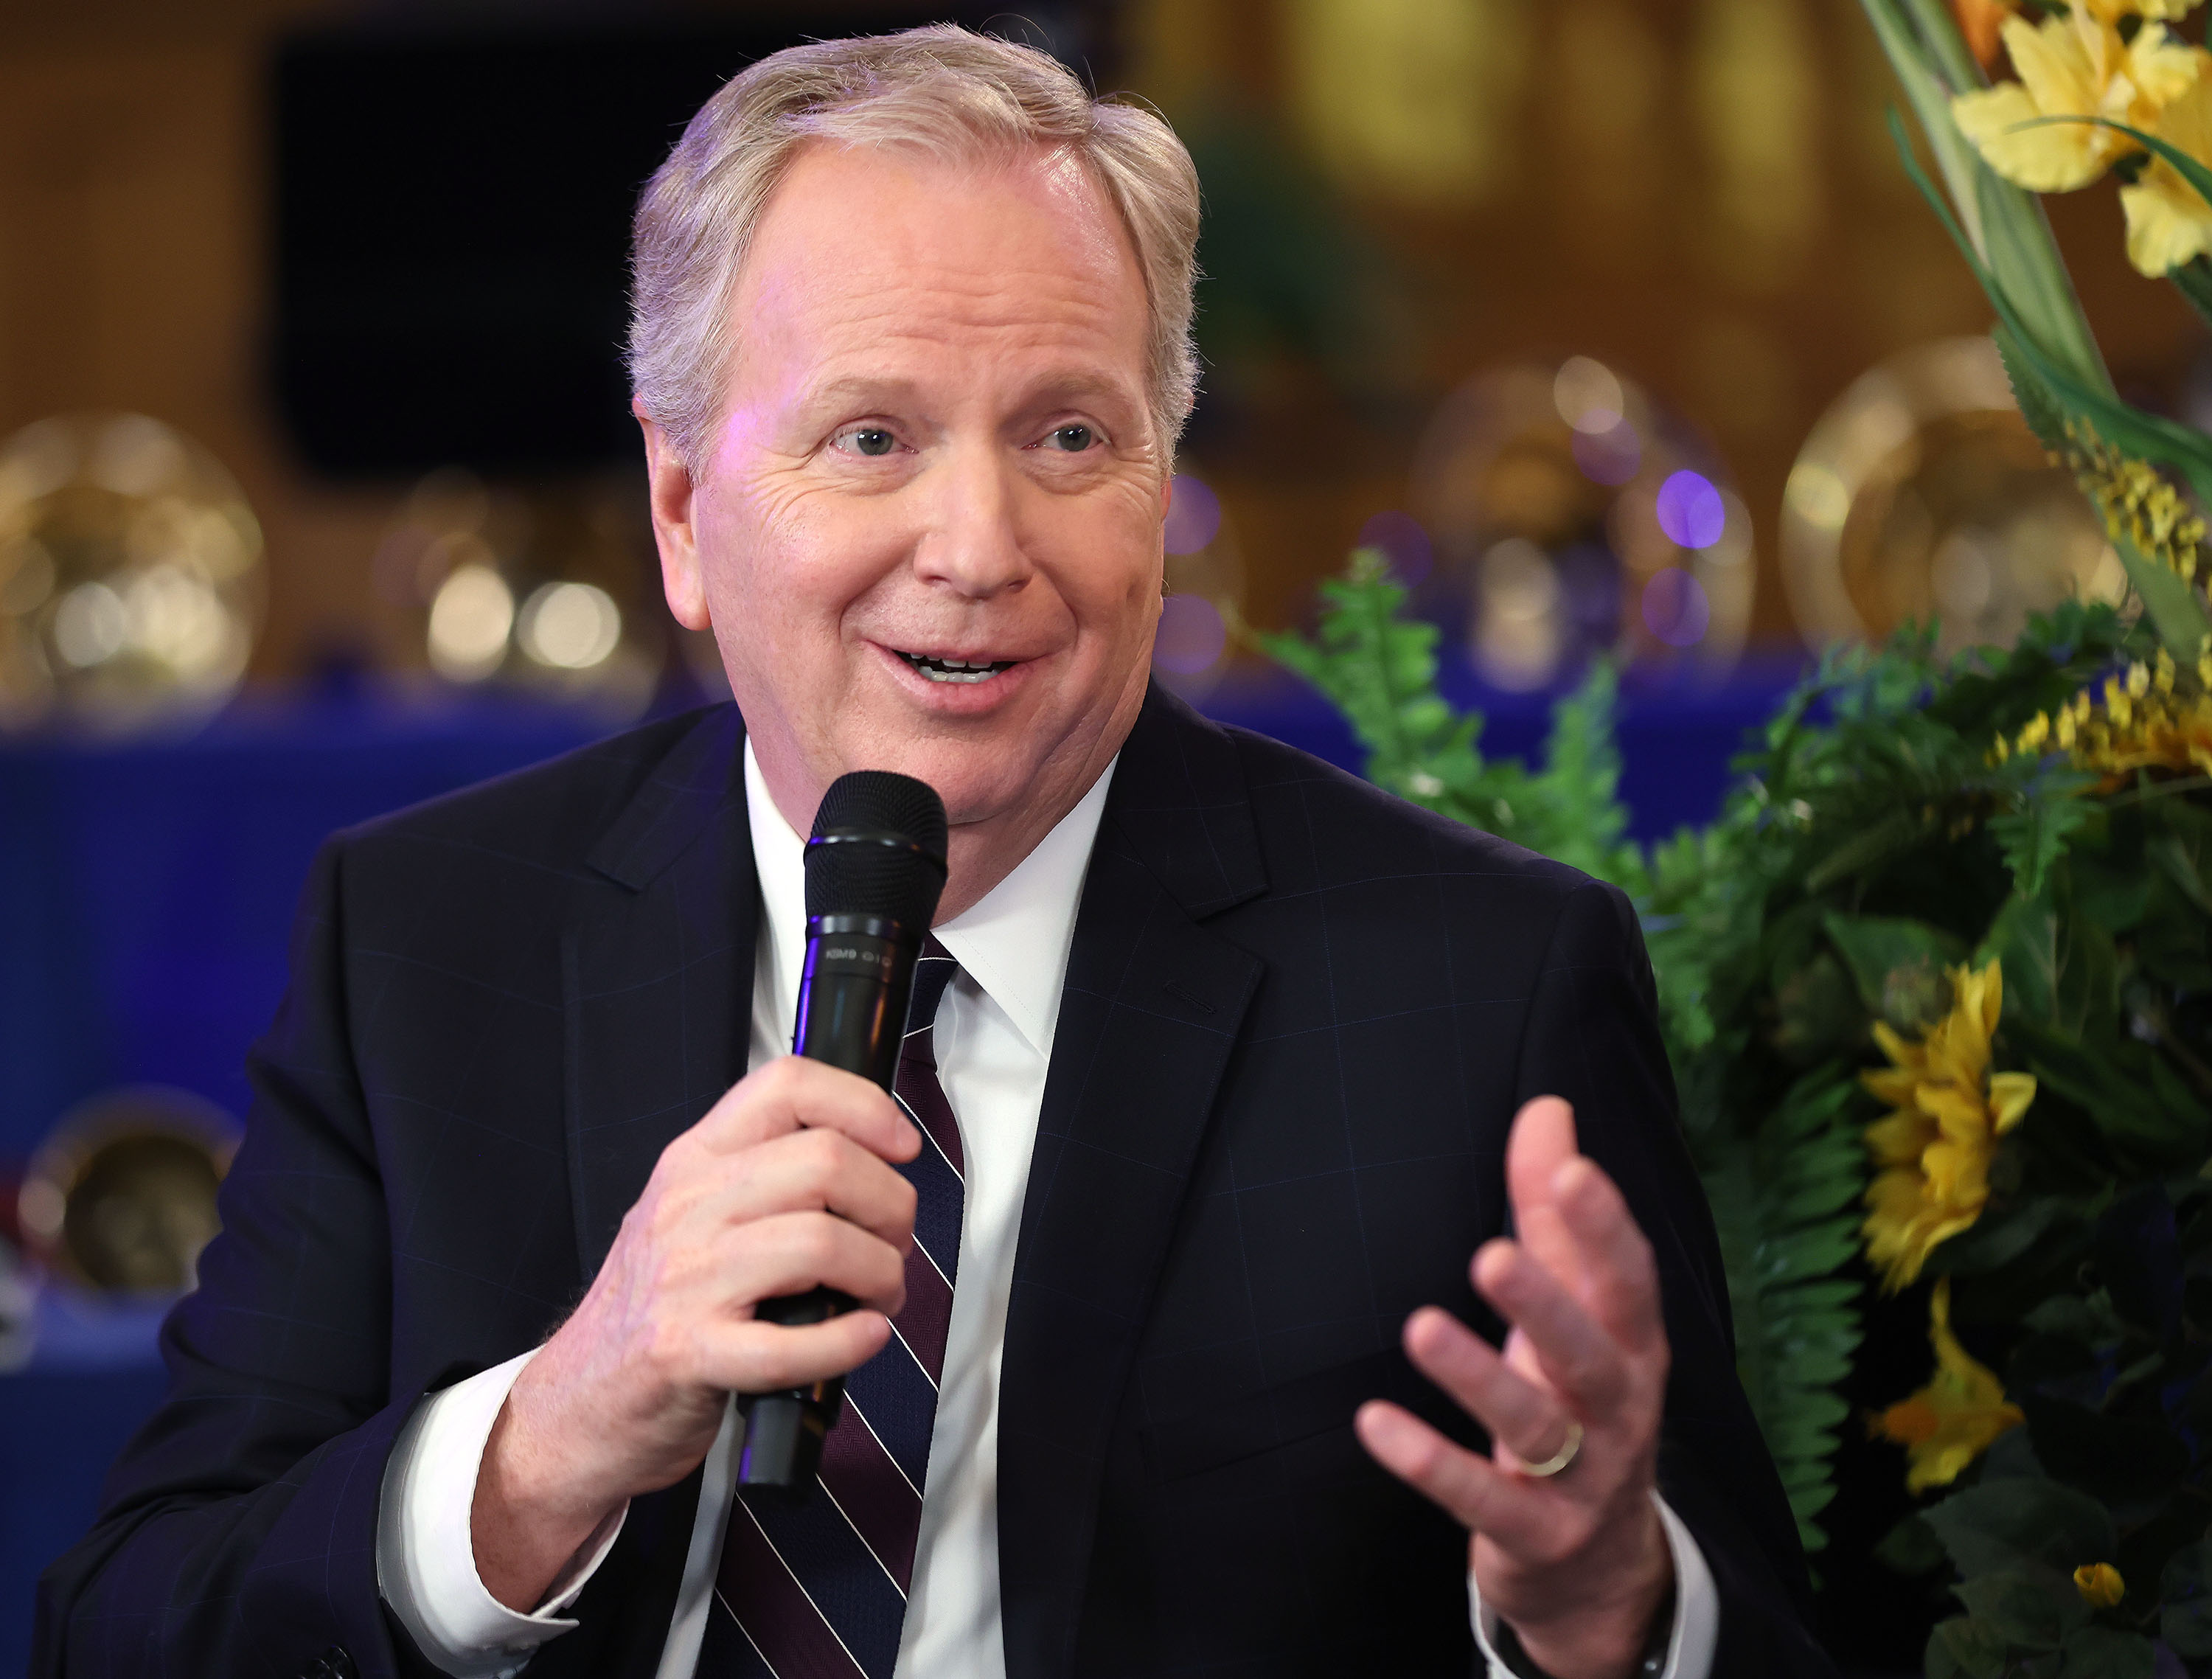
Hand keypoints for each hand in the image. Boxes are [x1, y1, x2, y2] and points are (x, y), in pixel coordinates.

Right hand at [472, 1055, 919, 1610]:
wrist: (579, 1400)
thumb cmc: (656, 1308)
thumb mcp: (692, 1214)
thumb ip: (764, 1176)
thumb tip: (876, 1161)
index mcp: (694, 1160)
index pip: (786, 1085)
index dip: (865, 1106)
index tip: (901, 1146)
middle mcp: (687, 1206)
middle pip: (827, 1162)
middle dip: (890, 1205)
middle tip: (893, 1242)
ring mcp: (685, 1279)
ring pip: (822, 1242)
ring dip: (880, 1273)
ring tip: (879, 1295)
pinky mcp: (689, 1353)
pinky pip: (794, 1342)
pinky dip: (850, 1342)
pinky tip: (862, 1336)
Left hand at [1356, 1096, 1672, 1678]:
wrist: (1599, 1564)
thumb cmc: (1577, 1402)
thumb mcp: (1575, 1311)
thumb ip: (1554, 1214)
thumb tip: (1546, 1108)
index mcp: (1635, 1347)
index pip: (1630, 1281)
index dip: (1606, 1228)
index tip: (1573, 1170)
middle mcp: (1620, 1409)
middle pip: (1591, 1354)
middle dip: (1545, 1304)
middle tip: (1490, 1254)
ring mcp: (1584, 1479)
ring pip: (1535, 1427)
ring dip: (1476, 1378)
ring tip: (1419, 1326)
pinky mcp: (1536, 1534)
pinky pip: (1482, 1499)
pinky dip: (1431, 1463)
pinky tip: (1373, 1422)